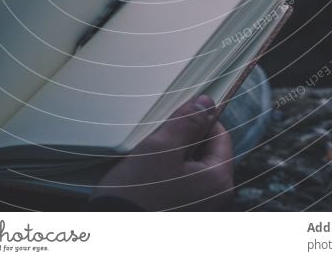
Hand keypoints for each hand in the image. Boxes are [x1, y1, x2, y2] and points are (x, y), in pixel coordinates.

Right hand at [90, 95, 233, 210]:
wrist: (110, 229)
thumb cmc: (137, 193)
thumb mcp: (162, 147)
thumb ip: (188, 122)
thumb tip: (207, 103)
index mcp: (218, 181)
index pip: (220, 134)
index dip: (199, 120)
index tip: (176, 116)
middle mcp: (215, 198)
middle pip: (206, 151)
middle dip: (183, 139)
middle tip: (158, 138)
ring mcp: (199, 207)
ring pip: (191, 165)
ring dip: (172, 155)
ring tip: (149, 156)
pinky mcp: (182, 212)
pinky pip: (181, 182)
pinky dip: (167, 172)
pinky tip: (147, 173)